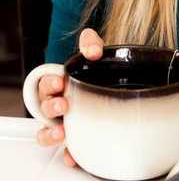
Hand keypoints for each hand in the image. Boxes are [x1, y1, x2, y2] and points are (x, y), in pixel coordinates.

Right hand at [35, 28, 103, 165]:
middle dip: (52, 106)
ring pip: (46, 130)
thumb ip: (91, 43)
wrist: (114, 82)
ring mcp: (63, 120)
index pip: (44, 83)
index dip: (49, 83)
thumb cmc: (96, 67)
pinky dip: (67, 153)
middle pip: (45, 106)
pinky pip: (65, 148)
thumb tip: (94, 50)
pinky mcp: (74, 135)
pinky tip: (73, 154)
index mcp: (58, 82)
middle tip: (63, 105)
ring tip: (62, 132)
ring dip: (50, 133)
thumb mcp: (94, 51)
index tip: (60, 82)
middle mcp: (57, 102)